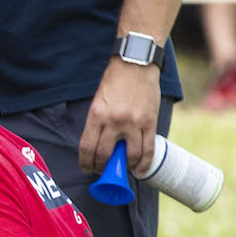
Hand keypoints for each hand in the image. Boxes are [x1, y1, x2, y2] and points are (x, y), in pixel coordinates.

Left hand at [79, 55, 161, 172]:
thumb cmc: (115, 82)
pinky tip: (139, 171)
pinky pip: (148, 150)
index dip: (85, 163)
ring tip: (122, 169)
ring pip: (129, 156)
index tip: (86, 168)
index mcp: (96, 115)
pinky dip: (143, 164)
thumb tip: (98, 146)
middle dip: (102, 167)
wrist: (136, 65)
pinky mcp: (150, 123)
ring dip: (124, 168)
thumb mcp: (98, 102)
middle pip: (105, 155)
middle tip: (102, 170)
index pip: (87, 147)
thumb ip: (98, 123)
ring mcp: (133, 123)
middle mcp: (113, 121)